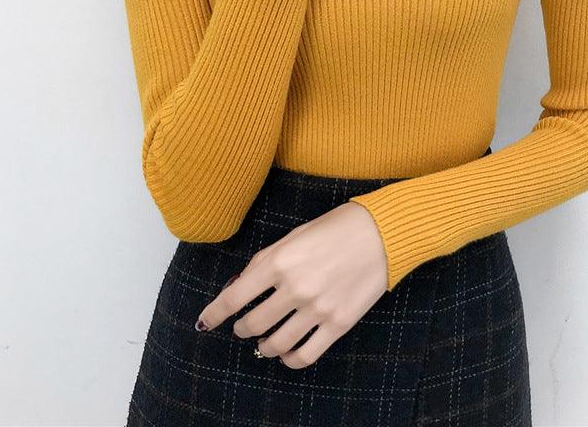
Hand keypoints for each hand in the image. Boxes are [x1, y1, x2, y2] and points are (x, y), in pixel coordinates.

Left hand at [195, 201, 387, 367]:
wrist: (381, 233)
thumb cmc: (336, 228)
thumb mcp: (294, 235)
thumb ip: (265, 261)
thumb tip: (241, 285)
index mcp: (280, 261)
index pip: (234, 297)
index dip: (215, 313)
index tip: (206, 322)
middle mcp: (295, 288)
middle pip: (252, 324)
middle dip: (241, 329)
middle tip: (243, 327)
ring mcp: (317, 308)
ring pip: (275, 344)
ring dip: (263, 346)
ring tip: (263, 343)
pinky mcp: (338, 323)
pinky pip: (305, 355)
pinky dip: (289, 360)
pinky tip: (287, 353)